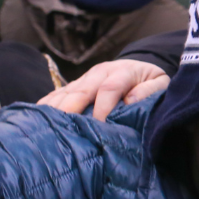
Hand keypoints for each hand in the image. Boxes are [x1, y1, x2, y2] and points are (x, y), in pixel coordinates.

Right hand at [38, 60, 169, 119]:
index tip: (101, 127)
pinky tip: (38, 119)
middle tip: (66, 129)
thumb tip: (131, 101)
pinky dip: (47, 106)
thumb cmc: (150, 82)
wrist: (139, 68)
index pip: (109, 88)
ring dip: (56, 109)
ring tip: (46, 127)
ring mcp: (84, 78)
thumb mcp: (161, 84)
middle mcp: (99, 72)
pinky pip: (56, 94)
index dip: (104, 108)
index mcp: (122, 71)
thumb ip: (150, 91)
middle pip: (81, 90)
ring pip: (65, 93)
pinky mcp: (74, 85)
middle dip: (72, 110)